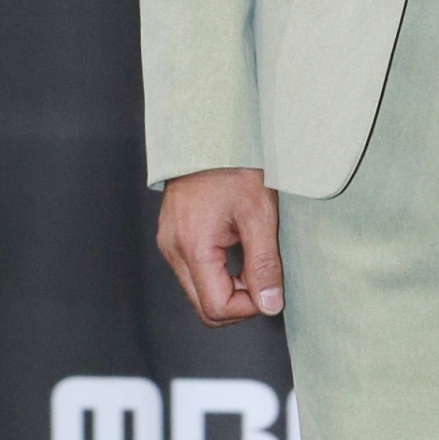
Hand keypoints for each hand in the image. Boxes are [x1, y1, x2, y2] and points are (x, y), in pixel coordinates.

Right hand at [157, 167, 283, 326]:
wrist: (212, 132)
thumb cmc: (235, 165)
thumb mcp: (259, 213)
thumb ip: (264, 263)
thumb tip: (269, 304)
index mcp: (193, 247)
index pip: (217, 307)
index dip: (248, 307)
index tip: (269, 286)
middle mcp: (173, 250)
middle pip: (203, 306)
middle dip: (238, 302)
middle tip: (262, 276)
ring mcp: (169, 242)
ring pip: (198, 291)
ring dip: (228, 287)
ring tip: (251, 256)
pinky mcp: (171, 235)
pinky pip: (193, 270)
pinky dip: (216, 271)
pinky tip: (236, 248)